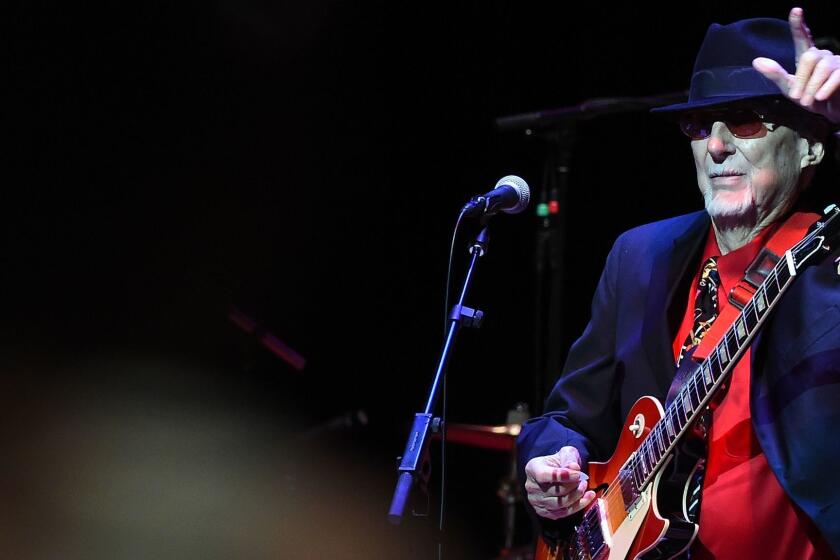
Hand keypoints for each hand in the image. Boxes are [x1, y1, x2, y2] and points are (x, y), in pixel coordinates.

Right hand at [524, 446, 595, 519]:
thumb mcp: (564, 454)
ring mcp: (536, 502)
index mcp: (532, 469)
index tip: (578, 474)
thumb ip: (569, 458)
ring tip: (584, 486)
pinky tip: (587, 497)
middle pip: (556, 491)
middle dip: (574, 486)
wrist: (554, 473)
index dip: (562, 476)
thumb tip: (575, 468)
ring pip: (561, 504)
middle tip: (584, 479)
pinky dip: (579, 505)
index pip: (544, 475)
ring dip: (577, 496)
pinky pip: (564, 512)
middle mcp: (531, 487)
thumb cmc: (558, 462)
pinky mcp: (544, 512)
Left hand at [752, 7, 839, 123]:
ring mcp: (837, 62)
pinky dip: (826, 87)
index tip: (796, 10)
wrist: (830, 113)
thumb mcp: (789, 89)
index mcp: (807, 58)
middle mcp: (823, 56)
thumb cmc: (810, 99)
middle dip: (802, 78)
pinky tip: (820, 96)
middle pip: (810, 57)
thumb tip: (757, 61)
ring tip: (808, 100)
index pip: (803, 38)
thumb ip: (776, 75)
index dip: (798, 25)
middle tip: (798, 98)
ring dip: (812, 86)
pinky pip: (837, 75)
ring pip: (822, 66)